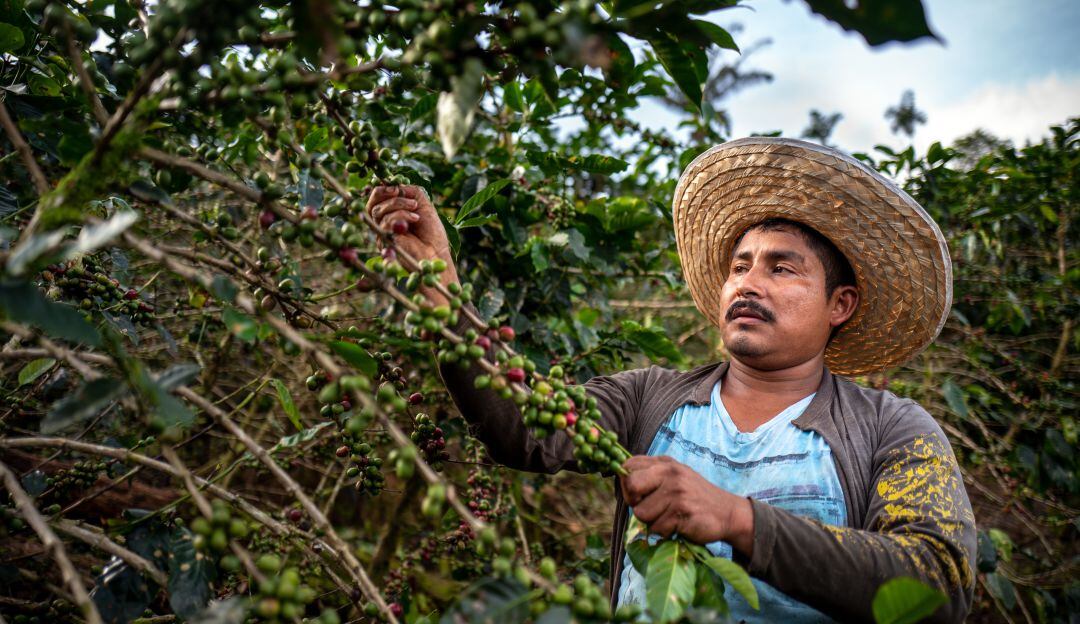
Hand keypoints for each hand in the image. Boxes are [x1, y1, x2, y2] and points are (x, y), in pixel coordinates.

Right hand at [366, 185, 458, 304]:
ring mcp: (382, 233)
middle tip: (399, 192)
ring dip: (399, 204)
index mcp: (390, 214)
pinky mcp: (384, 241)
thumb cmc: (432, 231)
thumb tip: (395, 185)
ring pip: (379, 211)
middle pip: (373, 203)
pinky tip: (414, 220)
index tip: (396, 186)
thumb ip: (410, 191)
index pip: (376, 198)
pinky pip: (386, 221)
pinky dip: (401, 216)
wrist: (437, 253)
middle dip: (387, 194)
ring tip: (416, 210)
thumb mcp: (423, 204)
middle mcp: (382, 224)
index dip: (382, 189)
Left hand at [620, 455, 754, 555]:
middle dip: (634, 502)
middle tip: (648, 509)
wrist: (728, 512)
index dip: (626, 483)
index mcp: (665, 463)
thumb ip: (651, 475)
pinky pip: (657, 528)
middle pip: (630, 486)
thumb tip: (622, 483)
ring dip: (652, 521)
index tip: (637, 494)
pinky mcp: (682, 512)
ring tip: (669, 517)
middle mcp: (670, 473)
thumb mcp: (674, 477)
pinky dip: (664, 532)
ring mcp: (677, 492)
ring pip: (641, 513)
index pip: (628, 465)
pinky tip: (678, 525)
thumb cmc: (695, 497)